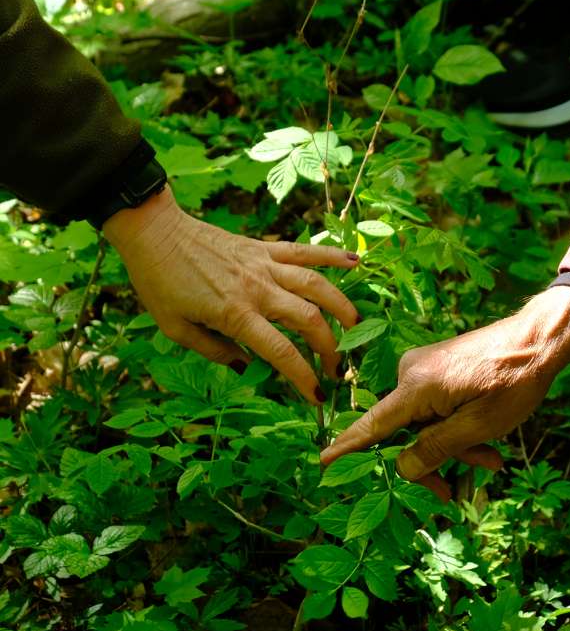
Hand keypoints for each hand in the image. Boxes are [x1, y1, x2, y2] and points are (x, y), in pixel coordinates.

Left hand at [103, 187, 359, 403]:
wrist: (154, 233)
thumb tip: (246, 367)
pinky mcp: (263, 247)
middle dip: (329, 348)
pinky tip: (354, 262)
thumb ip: (215, 351)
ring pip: (315, 285)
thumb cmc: (159, 283)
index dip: (303, 377)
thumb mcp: (176, 329)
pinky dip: (331, 256)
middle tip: (335, 368)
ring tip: (356, 325)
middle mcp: (257, 289)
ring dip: (341, 306)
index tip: (317, 397)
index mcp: (236, 314)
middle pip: (309, 320)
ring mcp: (264, 265)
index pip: (281, 352)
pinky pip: (304, 251)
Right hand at [320, 286, 569, 499]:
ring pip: (424, 423)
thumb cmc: (513, 381)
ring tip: (489, 460)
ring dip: (451, 445)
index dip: (349, 446)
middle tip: (457, 491)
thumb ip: (436, 448)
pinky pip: (435, 407)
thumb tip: (400, 468)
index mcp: (417, 387)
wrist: (538, 338)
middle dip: (431, 460)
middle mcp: (411, 373)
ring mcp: (424, 369)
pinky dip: (454, 426)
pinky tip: (484, 442)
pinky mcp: (437, 368)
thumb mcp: (478, 425)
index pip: (374, 424)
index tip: (322, 460)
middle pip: (404, 432)